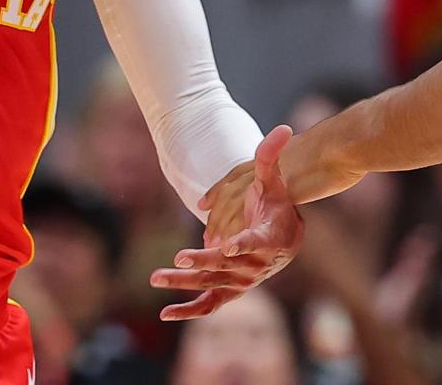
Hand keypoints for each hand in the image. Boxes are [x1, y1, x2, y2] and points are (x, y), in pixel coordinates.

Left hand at [151, 125, 303, 319]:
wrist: (286, 241)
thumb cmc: (277, 207)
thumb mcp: (274, 182)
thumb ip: (271, 157)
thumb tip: (282, 127)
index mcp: (267, 238)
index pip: (254, 242)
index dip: (241, 244)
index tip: (226, 246)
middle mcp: (255, 265)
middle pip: (225, 266)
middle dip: (201, 262)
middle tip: (176, 259)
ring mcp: (242, 282)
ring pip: (211, 285)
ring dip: (184, 283)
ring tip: (155, 276)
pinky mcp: (231, 292)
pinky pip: (209, 305)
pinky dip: (189, 311)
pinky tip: (165, 314)